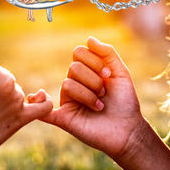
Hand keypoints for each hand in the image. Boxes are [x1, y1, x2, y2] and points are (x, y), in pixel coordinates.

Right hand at [33, 37, 144, 162]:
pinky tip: (40, 100)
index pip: (78, 52)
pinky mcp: (65, 118)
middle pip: (73, 68)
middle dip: (93, 80)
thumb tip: (88, 38)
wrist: (129, 130)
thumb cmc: (125, 101)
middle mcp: (75, 83)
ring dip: (88, 95)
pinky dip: (40, 106)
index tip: (108, 75)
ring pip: (67, 84)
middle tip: (104, 92)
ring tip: (99, 106)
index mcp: (86, 70)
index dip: (93, 61)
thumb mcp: (120, 72)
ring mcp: (69, 100)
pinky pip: (46, 112)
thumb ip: (107, 53)